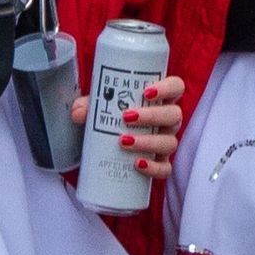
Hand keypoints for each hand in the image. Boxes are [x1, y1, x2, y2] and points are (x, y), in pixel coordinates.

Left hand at [70, 73, 184, 172]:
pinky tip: (137, 164)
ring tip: (124, 142)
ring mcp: (165, 142)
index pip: (176, 87)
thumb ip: (89, 106)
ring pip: (169, 142)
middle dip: (152, 116)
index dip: (167, 88)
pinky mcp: (160, 163)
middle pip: (174, 115)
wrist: (103, 150)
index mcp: (159, 100)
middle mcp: (167, 121)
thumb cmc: (109, 121)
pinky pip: (165, 168)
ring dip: (148, 142)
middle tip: (127, 118)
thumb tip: (79, 112)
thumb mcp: (98, 109)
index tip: (147, 92)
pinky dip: (153, 167)